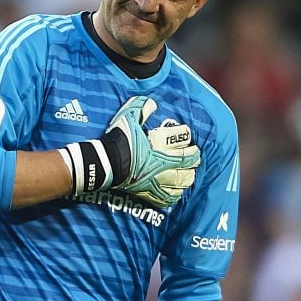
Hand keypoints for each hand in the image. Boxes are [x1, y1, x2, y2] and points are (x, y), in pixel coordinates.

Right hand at [58, 96, 200, 206]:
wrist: (104, 162)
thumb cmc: (118, 140)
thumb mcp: (127, 118)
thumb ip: (141, 108)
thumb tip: (152, 103)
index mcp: (158, 147)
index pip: (182, 146)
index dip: (190, 145)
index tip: (192, 143)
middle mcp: (160, 165)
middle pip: (185, 165)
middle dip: (193, 161)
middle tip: (195, 158)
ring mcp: (154, 180)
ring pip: (179, 183)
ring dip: (187, 179)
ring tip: (190, 175)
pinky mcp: (146, 192)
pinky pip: (164, 198)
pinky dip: (173, 196)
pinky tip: (177, 194)